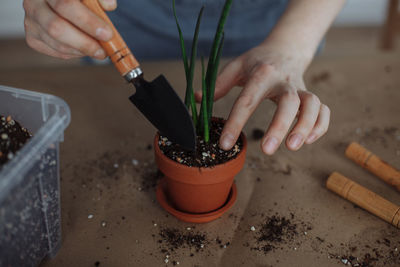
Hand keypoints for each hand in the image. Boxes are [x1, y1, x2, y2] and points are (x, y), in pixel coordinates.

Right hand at [23, 0, 116, 58]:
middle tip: (103, 51)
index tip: (107, 34)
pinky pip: (56, 51)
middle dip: (84, 43)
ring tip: (98, 51)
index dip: (87, 22)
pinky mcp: (32, 38)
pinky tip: (85, 50)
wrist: (59, 1)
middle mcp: (34, 4)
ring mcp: (31, 22)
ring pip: (56, 43)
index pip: (66, 5)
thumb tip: (109, 6)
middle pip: (56, 28)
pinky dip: (74, 54)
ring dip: (81, 51)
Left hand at [196, 44, 329, 154]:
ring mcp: (300, 88)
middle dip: (279, 126)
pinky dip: (320, 126)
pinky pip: (323, 110)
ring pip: (312, 105)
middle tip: (266, 150)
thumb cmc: (257, 61)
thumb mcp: (236, 66)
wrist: (285, 49)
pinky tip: (307, 141)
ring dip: (305, 126)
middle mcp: (284, 81)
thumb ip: (218, 84)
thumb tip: (197, 99)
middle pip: (288, 102)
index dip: (235, 122)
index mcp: (262, 73)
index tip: (225, 144)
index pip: (247, 99)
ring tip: (292, 147)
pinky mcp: (310, 96)